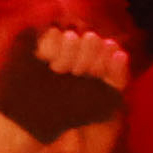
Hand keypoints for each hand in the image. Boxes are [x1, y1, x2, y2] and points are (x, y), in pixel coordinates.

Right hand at [0, 23, 134, 152]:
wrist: (32, 119)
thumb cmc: (67, 113)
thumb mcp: (103, 102)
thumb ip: (118, 77)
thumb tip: (121, 53)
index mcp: (94, 60)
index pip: (109, 48)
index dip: (105, 62)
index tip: (95, 77)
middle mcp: (76, 49)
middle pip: (92, 39)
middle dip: (88, 60)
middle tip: (76, 75)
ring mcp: (56, 45)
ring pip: (73, 35)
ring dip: (69, 55)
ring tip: (58, 71)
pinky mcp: (36, 41)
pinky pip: (53, 33)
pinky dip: (54, 48)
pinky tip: (48, 61)